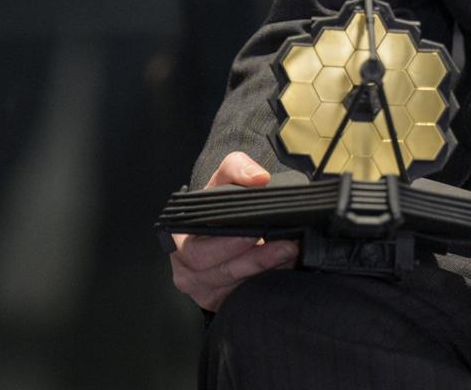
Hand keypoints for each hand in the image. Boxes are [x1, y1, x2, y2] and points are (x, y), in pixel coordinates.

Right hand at [169, 151, 298, 311]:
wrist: (219, 221)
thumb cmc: (216, 202)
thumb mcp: (223, 176)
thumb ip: (238, 168)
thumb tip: (258, 179)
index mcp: (179, 240)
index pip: (197, 250)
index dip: (227, 244)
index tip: (256, 232)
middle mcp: (186, 269)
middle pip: (219, 272)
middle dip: (255, 259)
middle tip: (286, 245)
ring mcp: (202, 290)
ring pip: (234, 288)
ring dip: (266, 271)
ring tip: (291, 253)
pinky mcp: (220, 302)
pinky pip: (242, 298)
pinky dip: (265, 283)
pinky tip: (284, 268)